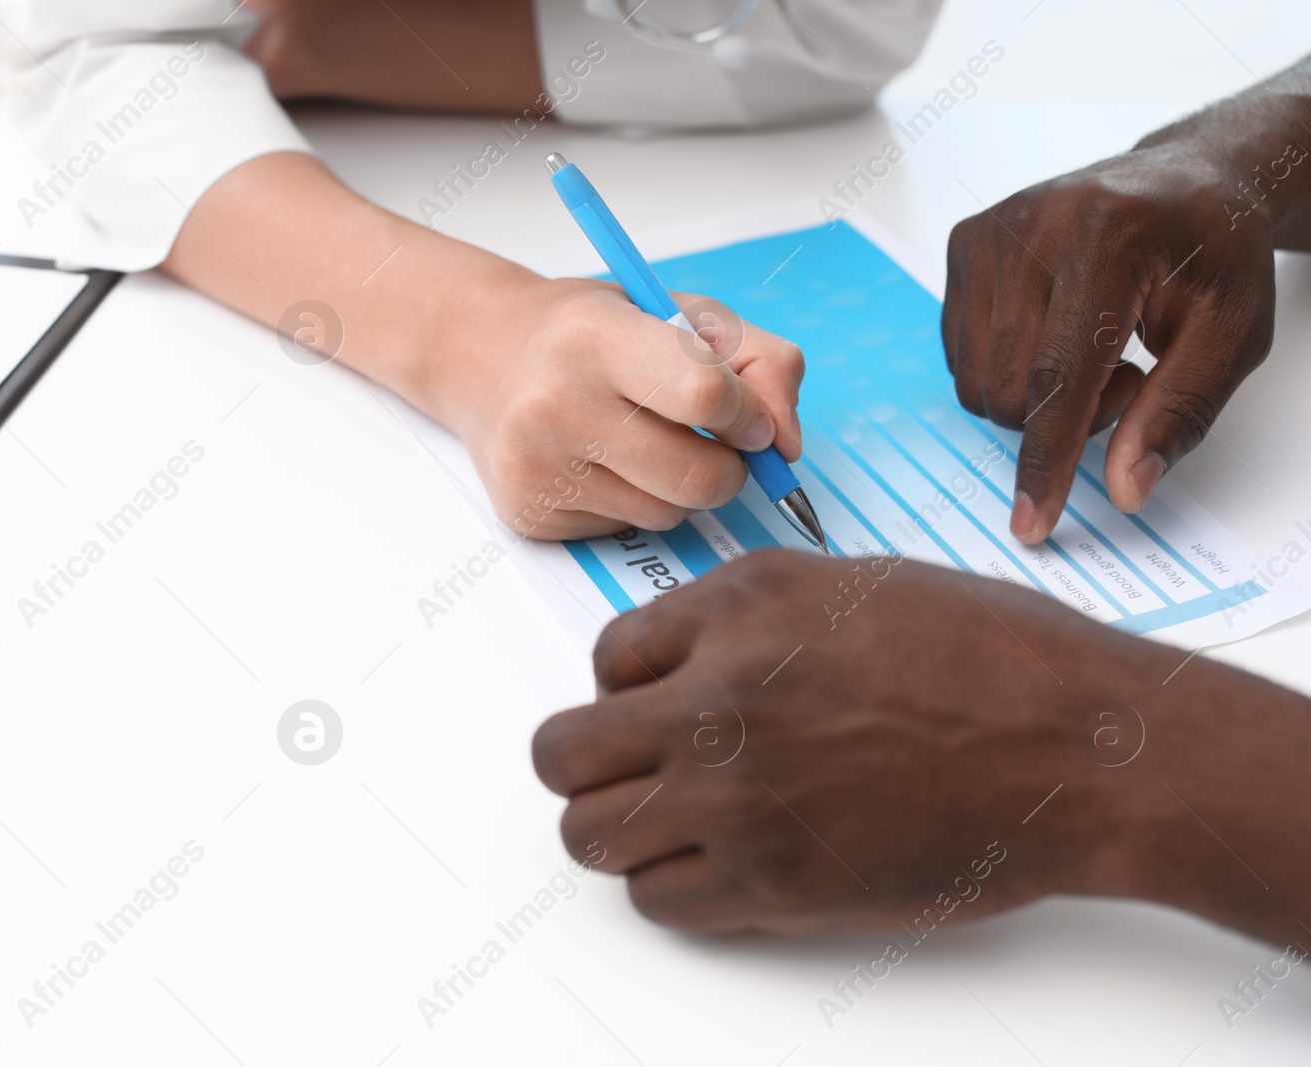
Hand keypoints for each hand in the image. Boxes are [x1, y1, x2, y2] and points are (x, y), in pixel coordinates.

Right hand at [443, 278, 803, 539]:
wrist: (484, 356)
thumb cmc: (598, 334)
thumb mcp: (680, 314)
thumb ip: (760, 362)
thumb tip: (788, 446)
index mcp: (594, 336)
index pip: (704, 393)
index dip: (749, 415)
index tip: (749, 418)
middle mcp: (554, 403)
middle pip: (698, 476)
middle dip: (730, 468)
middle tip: (714, 444)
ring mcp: (536, 466)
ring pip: (669, 514)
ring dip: (681, 488)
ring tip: (645, 443)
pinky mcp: (529, 514)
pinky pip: (626, 531)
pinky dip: (634, 503)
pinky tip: (602, 464)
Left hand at [531, 550, 1310, 942]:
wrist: (1080, 748)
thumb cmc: (993, 657)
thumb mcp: (852, 585)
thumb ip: (747, 615)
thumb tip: (677, 656)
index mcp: (740, 605)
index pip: (605, 655)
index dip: (627, 685)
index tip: (658, 703)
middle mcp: (719, 696)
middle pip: (564, 751)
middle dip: (587, 760)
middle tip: (629, 768)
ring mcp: (740, 794)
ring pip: (590, 835)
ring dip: (617, 828)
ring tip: (669, 820)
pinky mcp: (776, 881)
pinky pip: (658, 900)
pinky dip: (672, 886)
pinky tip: (718, 862)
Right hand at [944, 144, 1276, 542]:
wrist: (1186, 180)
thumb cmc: (1212, 254)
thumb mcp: (1231, 335)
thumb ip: (1179, 413)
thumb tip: (1125, 487)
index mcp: (1108, 237)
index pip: (1059, 376)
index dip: (1047, 459)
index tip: (1032, 521)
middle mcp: (1034, 225)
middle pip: (1007, 388)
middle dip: (1063, 418)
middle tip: (1127, 382)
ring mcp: (990, 232)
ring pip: (974, 380)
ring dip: (1034, 396)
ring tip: (1094, 353)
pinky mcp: (965, 243)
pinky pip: (959, 353)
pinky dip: (1006, 367)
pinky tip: (1055, 335)